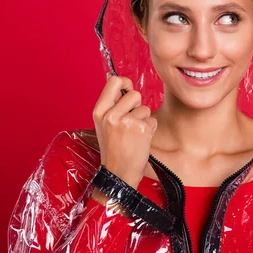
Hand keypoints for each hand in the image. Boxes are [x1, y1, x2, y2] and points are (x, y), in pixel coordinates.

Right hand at [92, 74, 156, 188]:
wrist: (119, 174)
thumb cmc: (114, 148)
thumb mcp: (104, 124)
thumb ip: (111, 103)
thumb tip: (114, 77)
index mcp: (99, 111)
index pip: (114, 81)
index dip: (125, 83)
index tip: (128, 91)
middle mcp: (111, 115)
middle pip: (134, 93)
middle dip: (137, 105)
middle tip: (131, 121)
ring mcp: (126, 122)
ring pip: (145, 108)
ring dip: (144, 119)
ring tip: (134, 134)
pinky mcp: (141, 129)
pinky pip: (153, 120)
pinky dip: (150, 129)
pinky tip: (140, 140)